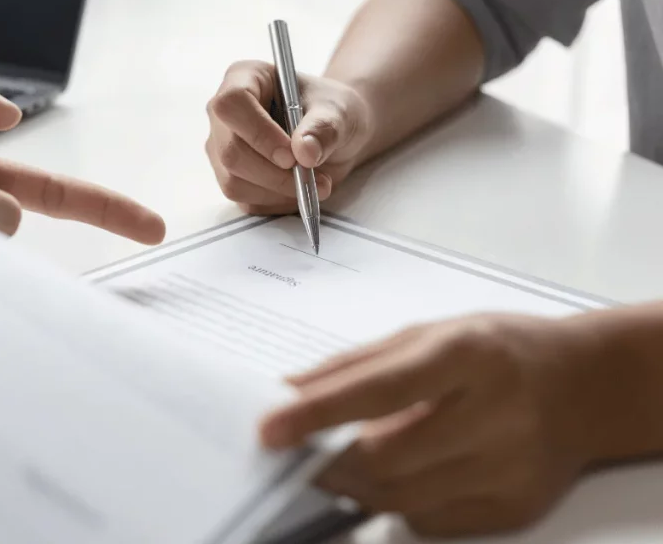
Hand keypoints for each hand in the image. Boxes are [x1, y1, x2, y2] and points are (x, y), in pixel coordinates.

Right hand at [205, 61, 373, 214]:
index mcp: (244, 79)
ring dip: (279, 191)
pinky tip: (299, 188)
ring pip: (234, 181)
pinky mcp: (230, 177)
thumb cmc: (331, 110)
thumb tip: (304, 151)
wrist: (333, 135)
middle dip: (274, 173)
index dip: (258, 133)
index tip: (291, 155)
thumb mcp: (339, 111)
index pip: (231, 104)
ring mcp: (222, 148)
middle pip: (230, 151)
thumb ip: (324, 128)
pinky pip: (245, 200)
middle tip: (312, 176)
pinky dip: (278, 201)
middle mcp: (224, 115)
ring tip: (315, 182)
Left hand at [259, 314, 599, 537]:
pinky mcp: (514, 508)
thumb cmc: (497, 350)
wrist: (585, 386)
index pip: (380, 389)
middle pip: (384, 456)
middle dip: (327, 458)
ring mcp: (508, 468)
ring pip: (400, 497)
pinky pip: (428, 521)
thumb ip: (356, 365)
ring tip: (341, 460)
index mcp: (467, 354)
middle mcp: (494, 413)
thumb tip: (290, 391)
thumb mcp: (428, 334)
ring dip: (353, 484)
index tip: (270, 429)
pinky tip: (399, 475)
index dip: (319, 412)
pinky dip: (396, 502)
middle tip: (299, 451)